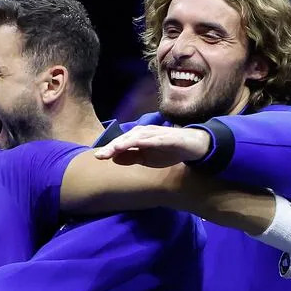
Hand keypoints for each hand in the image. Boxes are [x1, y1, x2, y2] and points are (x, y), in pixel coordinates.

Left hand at [94, 125, 210, 167]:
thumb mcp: (147, 158)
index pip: (121, 143)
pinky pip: (153, 139)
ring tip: (112, 150)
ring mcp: (156, 134)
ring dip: (124, 143)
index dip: (109, 149)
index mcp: (139, 137)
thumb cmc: (168, 150)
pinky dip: (143, 141)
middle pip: (125, 138)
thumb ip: (131, 157)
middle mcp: (145, 132)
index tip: (97, 157)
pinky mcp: (167, 137)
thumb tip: (114, 158)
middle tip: (99, 155)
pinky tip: (135, 144)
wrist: (192, 146)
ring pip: (136, 137)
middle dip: (112, 146)